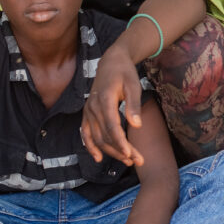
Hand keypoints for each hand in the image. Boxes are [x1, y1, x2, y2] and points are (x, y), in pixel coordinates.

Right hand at [80, 45, 144, 165]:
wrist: (111, 63)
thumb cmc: (125, 73)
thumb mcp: (134, 85)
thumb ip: (134, 105)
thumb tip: (136, 126)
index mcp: (105, 99)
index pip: (111, 126)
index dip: (120, 142)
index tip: (131, 155)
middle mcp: (93, 107)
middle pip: (105, 135)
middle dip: (121, 151)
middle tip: (138, 161)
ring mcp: (88, 111)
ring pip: (97, 138)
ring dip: (110, 151)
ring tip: (128, 161)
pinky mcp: (87, 113)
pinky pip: (86, 133)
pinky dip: (90, 146)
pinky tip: (98, 158)